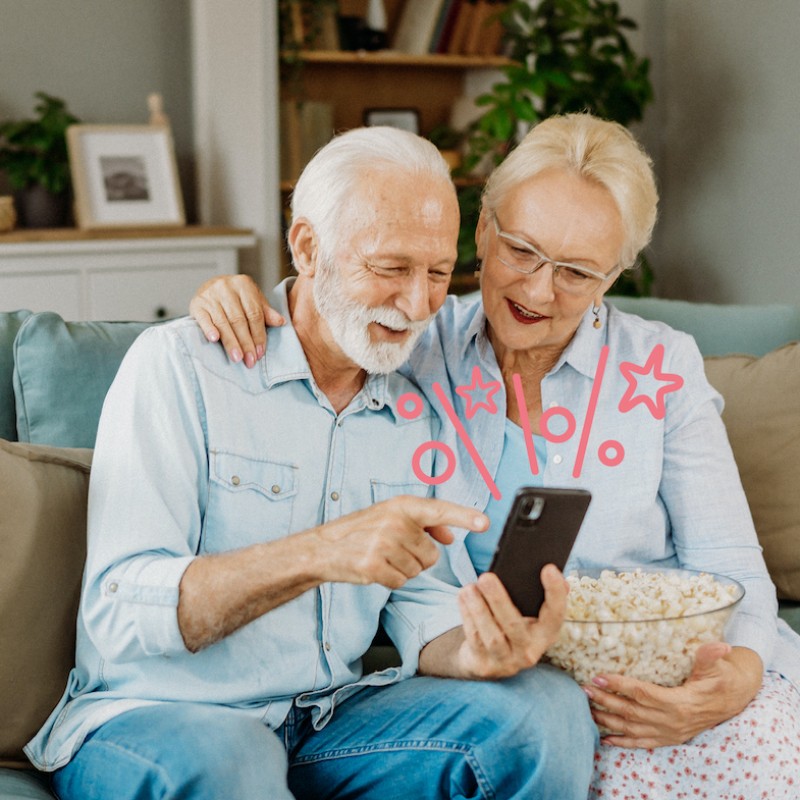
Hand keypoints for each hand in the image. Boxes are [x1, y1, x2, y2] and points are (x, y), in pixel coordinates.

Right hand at [189, 274, 282, 367]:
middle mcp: (226, 287)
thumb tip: (281, 322)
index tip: (260, 352)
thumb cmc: (235, 297)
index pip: (254, 313)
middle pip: (239, 320)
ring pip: (223, 322)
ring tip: (237, 358)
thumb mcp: (253, 300)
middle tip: (250, 360)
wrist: (209, 286)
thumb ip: (265, 312)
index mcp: (244, 284)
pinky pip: (204, 319)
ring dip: (231, 342)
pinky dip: (209, 329)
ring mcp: (210, 295)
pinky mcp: (197, 304)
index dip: (258, 334)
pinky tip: (215, 339)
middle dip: (246, 343)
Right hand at [312, 495, 488, 589]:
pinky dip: (391, 579)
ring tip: (382, 557)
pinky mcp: (373, 566)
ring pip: (418, 570)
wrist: (324, 547)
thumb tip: (450, 537)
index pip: (439, 510)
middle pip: (432, 554)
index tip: (484, 522)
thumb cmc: (363, 531)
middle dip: (417, 557)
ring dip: (403, 569)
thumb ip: (425, 524)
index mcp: (402, 505)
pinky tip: (375, 569)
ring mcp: (383, 543)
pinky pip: (402, 581)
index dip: (464, 517)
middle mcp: (395, 522)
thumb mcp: (392, 517)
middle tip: (392, 549)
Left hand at [454, 565, 568, 678]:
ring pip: (492, 636)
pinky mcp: (485, 666)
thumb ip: (536, 594)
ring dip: (478, 609)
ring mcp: (507, 662)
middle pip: (515, 625)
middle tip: (486, 577)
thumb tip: (549, 568)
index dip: (555, 593)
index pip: (556, 614)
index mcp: (546, 634)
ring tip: (469, 588)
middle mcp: (530, 651)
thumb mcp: (527, 614)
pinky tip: (463, 598)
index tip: (549, 568)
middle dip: (499, 600)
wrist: (489, 659)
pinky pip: (475, 639)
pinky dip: (467, 616)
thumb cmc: (511, 625)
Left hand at [584, 644, 762, 747]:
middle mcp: (673, 722)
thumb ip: (711, 656)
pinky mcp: (670, 739)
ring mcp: (670, 733)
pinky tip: (605, 739)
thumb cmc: (721, 678)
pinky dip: (623, 743)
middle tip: (584, 688)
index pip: (643, 693)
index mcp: (681, 703)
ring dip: (608, 721)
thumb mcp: (718, 666)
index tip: (598, 675)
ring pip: (633, 729)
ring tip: (587, 708)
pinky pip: (642, 744)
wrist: (733, 700)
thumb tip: (721, 646)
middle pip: (632, 712)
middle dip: (606, 701)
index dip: (620, 685)